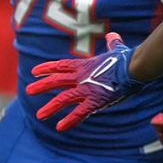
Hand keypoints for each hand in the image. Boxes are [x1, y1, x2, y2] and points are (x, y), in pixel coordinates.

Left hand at [25, 32, 143, 131]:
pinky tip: (60, 127)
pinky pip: (80, 112)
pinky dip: (70, 120)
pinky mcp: (96, 100)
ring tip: (39, 115)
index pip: (60, 66)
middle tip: (28, 91)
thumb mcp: (117, 49)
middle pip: (56, 81)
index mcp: (84, 65)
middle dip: (42, 86)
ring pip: (63, 99)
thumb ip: (112, 43)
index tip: (34, 72)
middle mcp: (81, 77)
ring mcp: (87, 89)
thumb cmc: (128, 58)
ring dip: (51, 107)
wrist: (135, 67)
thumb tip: (114, 35)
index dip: (47, 68)